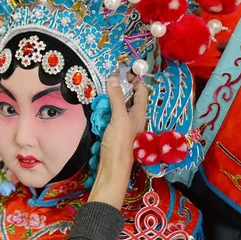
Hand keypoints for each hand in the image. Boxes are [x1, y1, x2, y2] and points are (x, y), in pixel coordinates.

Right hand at [88, 74, 148, 209]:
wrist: (113, 169)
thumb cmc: (119, 144)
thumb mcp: (118, 118)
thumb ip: (116, 98)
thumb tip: (113, 77)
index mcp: (140, 113)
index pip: (142, 90)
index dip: (135, 79)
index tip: (123, 71)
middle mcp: (135, 118)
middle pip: (130, 98)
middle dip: (120, 88)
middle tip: (108, 82)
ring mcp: (125, 126)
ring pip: (120, 107)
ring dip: (111, 100)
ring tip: (102, 96)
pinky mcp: (116, 133)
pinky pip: (111, 117)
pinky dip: (106, 111)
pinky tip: (98, 112)